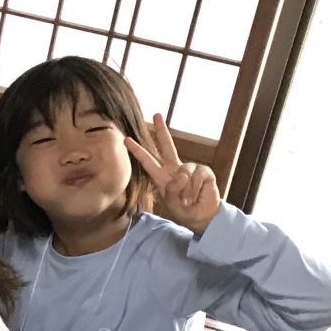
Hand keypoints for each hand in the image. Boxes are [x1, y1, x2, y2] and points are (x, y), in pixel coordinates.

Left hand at [125, 113, 221, 235]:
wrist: (203, 216)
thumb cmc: (184, 210)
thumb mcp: (172, 204)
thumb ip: (172, 190)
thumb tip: (182, 174)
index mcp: (162, 176)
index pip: (148, 161)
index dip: (137, 151)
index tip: (126, 139)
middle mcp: (175, 169)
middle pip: (167, 146)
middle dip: (162, 130)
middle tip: (156, 114)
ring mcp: (190, 168)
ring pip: (184, 172)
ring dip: (186, 189)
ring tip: (188, 198)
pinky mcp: (204, 171)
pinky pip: (197, 176)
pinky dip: (196, 188)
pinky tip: (198, 193)